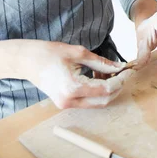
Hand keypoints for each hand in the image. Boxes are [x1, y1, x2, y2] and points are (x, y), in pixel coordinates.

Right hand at [15, 40, 134, 108]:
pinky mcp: (65, 104)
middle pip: (105, 100)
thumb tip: (120, 67)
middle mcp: (70, 101)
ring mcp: (67, 105)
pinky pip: (89, 101)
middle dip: (118, 86)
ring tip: (108, 71)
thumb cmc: (49, 53)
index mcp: (73, 87)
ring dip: (108, 89)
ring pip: (98, 103)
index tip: (129, 70)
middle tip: (123, 71)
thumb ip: (101, 62)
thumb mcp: (79, 53)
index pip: (106, 89)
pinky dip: (98, 91)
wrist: (26, 61)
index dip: (121, 80)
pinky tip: (98, 76)